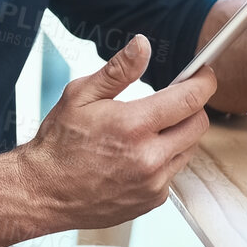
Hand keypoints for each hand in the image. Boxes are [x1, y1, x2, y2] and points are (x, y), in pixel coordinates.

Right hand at [16, 35, 215, 230]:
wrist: (43, 192)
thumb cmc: (59, 142)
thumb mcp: (80, 95)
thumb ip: (118, 70)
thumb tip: (143, 44)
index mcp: (133, 125)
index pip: (190, 99)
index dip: (204, 82)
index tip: (203, 74)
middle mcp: (149, 157)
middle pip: (199, 125)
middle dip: (192, 107)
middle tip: (173, 100)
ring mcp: (153, 183)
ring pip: (188, 149)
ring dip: (178, 135)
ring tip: (147, 131)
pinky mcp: (152, 201)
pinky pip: (173, 173)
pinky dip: (164, 160)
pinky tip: (137, 156)